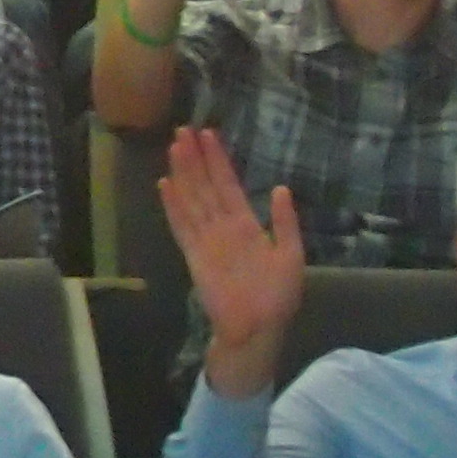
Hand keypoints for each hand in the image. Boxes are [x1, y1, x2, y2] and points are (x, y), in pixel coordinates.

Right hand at [159, 126, 302, 383]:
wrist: (258, 328)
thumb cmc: (278, 296)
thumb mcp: (292, 256)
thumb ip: (284, 223)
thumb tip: (281, 188)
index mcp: (247, 225)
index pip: (229, 185)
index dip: (219, 161)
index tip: (209, 134)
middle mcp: (223, 226)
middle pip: (206, 186)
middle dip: (196, 158)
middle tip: (184, 129)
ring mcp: (206, 238)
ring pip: (192, 198)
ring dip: (183, 173)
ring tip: (174, 146)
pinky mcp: (193, 254)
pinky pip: (181, 224)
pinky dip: (172, 205)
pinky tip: (164, 184)